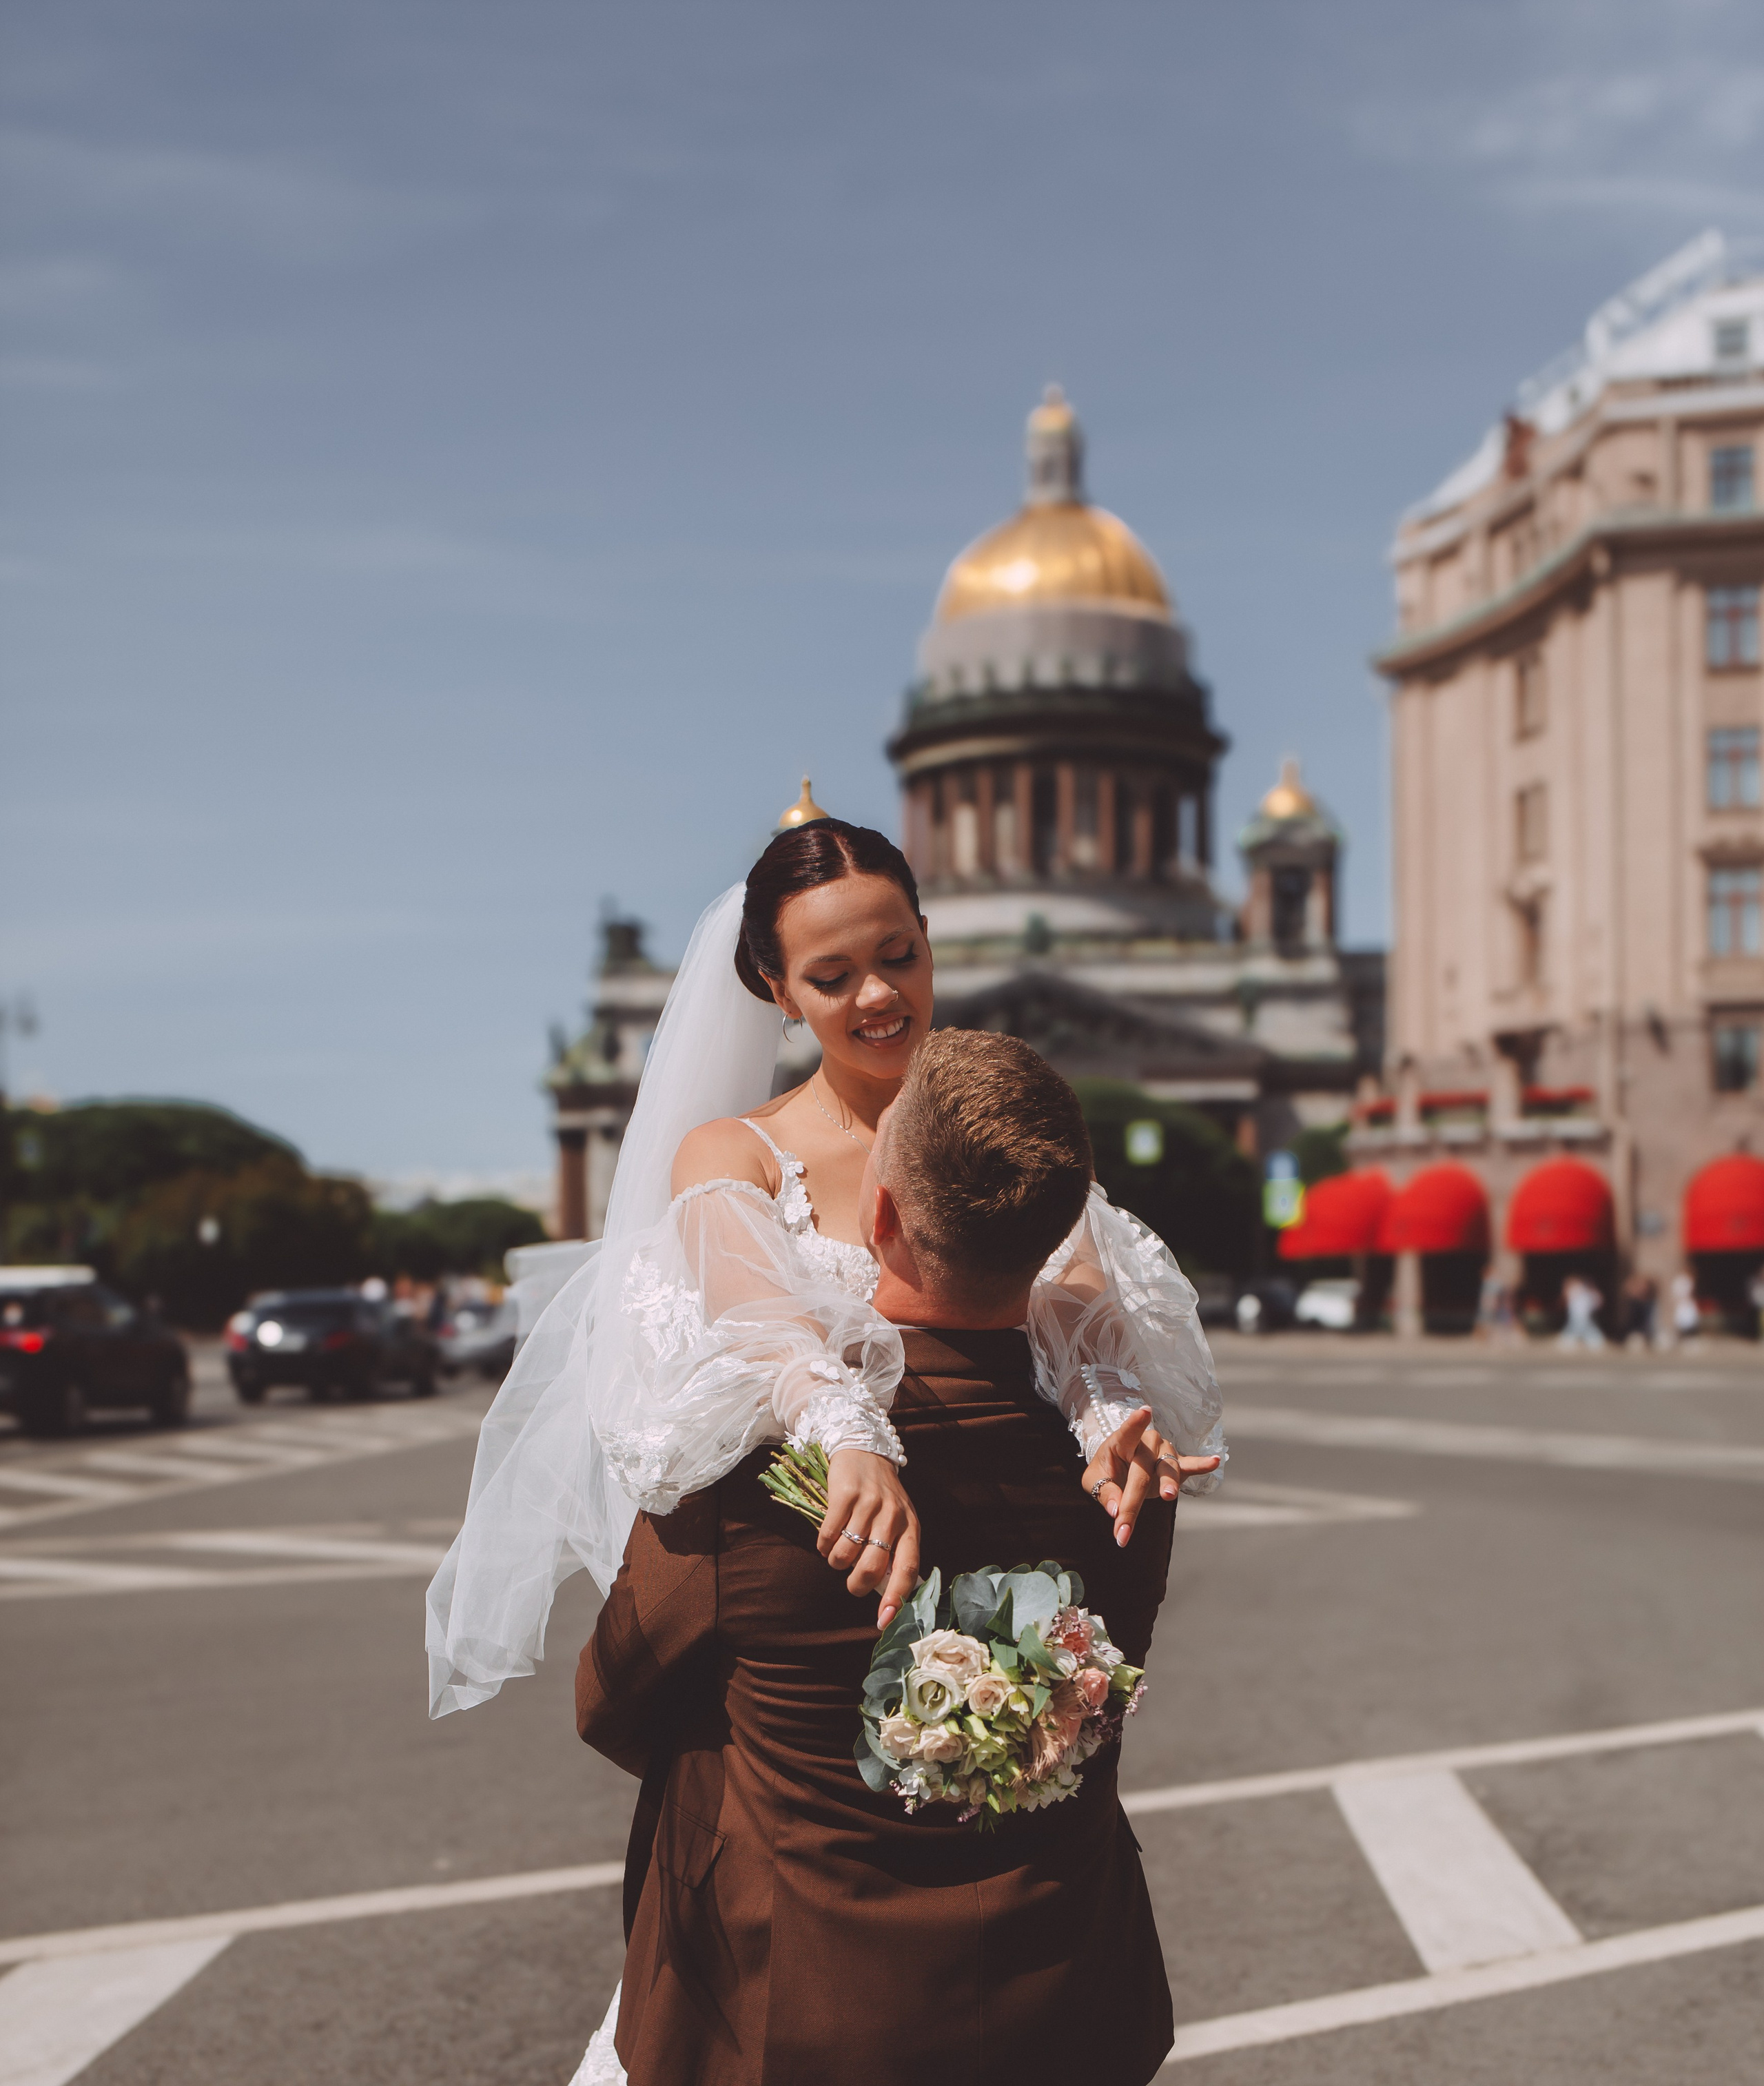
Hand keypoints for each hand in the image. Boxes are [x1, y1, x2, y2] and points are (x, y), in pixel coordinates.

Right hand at [818, 1448, 921, 1629]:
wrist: (864, 1451)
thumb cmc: (882, 1496)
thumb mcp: (898, 1521)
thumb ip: (895, 1553)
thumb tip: (888, 1597)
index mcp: (911, 1526)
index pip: (907, 1569)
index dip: (895, 1598)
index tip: (883, 1620)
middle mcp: (892, 1515)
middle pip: (871, 1567)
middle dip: (856, 1585)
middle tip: (851, 1583)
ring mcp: (868, 1503)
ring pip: (846, 1554)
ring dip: (835, 1562)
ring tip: (838, 1554)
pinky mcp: (844, 1494)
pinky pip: (828, 1535)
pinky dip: (823, 1545)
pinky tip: (827, 1540)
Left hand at [1081, 1406, 1221, 1548]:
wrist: (1121, 1469)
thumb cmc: (1106, 1471)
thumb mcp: (1094, 1481)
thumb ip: (1104, 1493)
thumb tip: (1115, 1511)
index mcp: (1121, 1441)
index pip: (1128, 1430)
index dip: (1136, 1422)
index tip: (1145, 1412)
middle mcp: (1145, 1443)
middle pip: (1142, 1469)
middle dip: (1132, 1501)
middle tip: (1124, 1524)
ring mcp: (1163, 1452)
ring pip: (1167, 1467)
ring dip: (1168, 1483)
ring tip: (1168, 1496)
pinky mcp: (1176, 1465)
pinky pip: (1189, 1465)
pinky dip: (1201, 1465)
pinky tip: (1214, 1461)